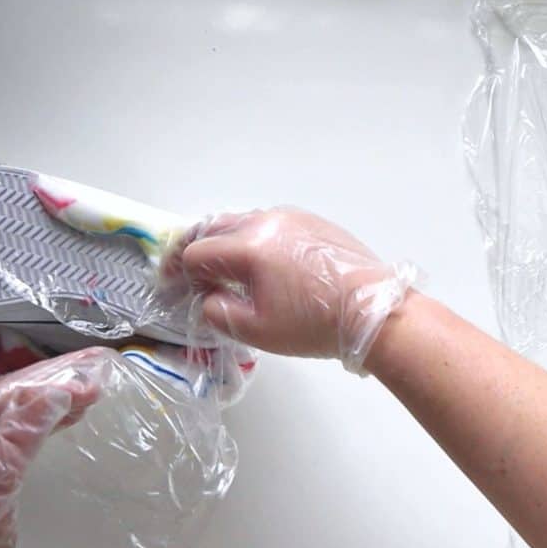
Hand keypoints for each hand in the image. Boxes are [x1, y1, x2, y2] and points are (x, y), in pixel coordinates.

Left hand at [0, 347, 115, 547]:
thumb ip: (14, 446)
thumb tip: (50, 398)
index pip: (1, 395)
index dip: (47, 382)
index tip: (90, 375)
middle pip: (9, 397)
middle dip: (55, 381)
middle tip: (100, 367)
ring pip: (15, 411)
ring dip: (55, 396)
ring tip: (95, 384)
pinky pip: (16, 432)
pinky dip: (45, 419)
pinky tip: (69, 411)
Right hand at [170, 208, 413, 372]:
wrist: (373, 311)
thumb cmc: (314, 324)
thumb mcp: (257, 330)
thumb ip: (219, 312)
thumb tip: (208, 298)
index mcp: (249, 246)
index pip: (196, 252)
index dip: (178, 271)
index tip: (173, 286)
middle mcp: (267, 222)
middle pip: (214, 227)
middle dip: (195, 249)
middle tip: (188, 273)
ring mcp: (292, 217)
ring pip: (242, 221)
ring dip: (224, 242)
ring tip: (222, 269)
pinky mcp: (311, 222)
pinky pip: (269, 224)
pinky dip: (253, 239)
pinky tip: (259, 263)